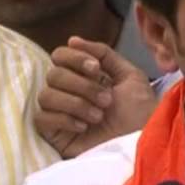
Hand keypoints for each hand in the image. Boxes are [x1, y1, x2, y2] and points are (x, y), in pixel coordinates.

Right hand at [36, 36, 157, 157]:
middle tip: (106, 100)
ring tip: (99, 116)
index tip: (95, 68)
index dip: (74, 58)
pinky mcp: (54, 135)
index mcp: (85, 76)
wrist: (142, 144)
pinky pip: (41, 118)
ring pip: (45, 95)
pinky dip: (63, 119)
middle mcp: (69, 92)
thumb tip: (71, 40)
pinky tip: (83, 127)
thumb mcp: (130, 76)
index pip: (60, 56)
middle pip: (53, 74)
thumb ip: (104, 54)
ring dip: (75, 103)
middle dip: (81, 85)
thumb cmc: (140, 112)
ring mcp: (60, 113)